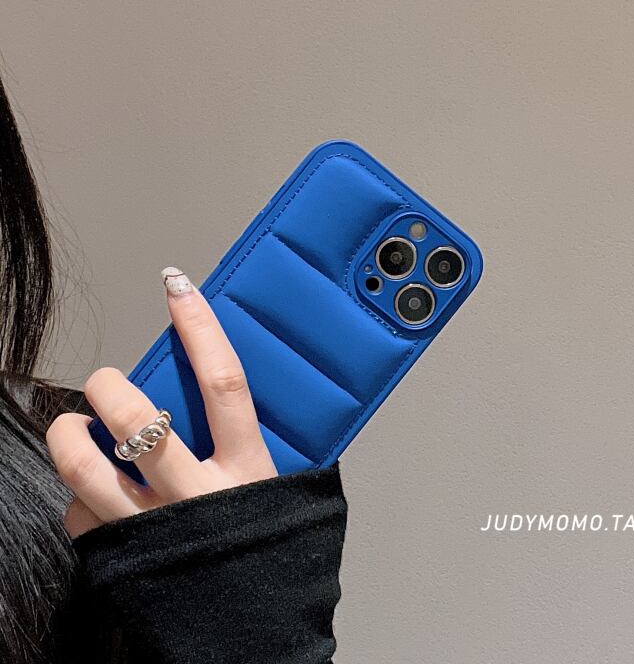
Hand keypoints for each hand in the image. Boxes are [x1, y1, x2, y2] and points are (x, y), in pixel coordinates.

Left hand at [46, 267, 276, 536]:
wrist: (252, 637)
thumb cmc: (269, 556)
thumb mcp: (280, 491)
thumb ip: (259, 446)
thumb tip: (236, 399)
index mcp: (247, 471)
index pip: (223, 383)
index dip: (200, 329)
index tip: (179, 288)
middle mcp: (197, 495)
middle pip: (138, 421)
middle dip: (109, 387)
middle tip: (104, 381)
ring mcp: (154, 528)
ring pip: (87, 469)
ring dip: (68, 437)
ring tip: (71, 426)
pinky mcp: (121, 557)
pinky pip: (80, 515)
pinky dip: (79, 496)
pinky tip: (92, 493)